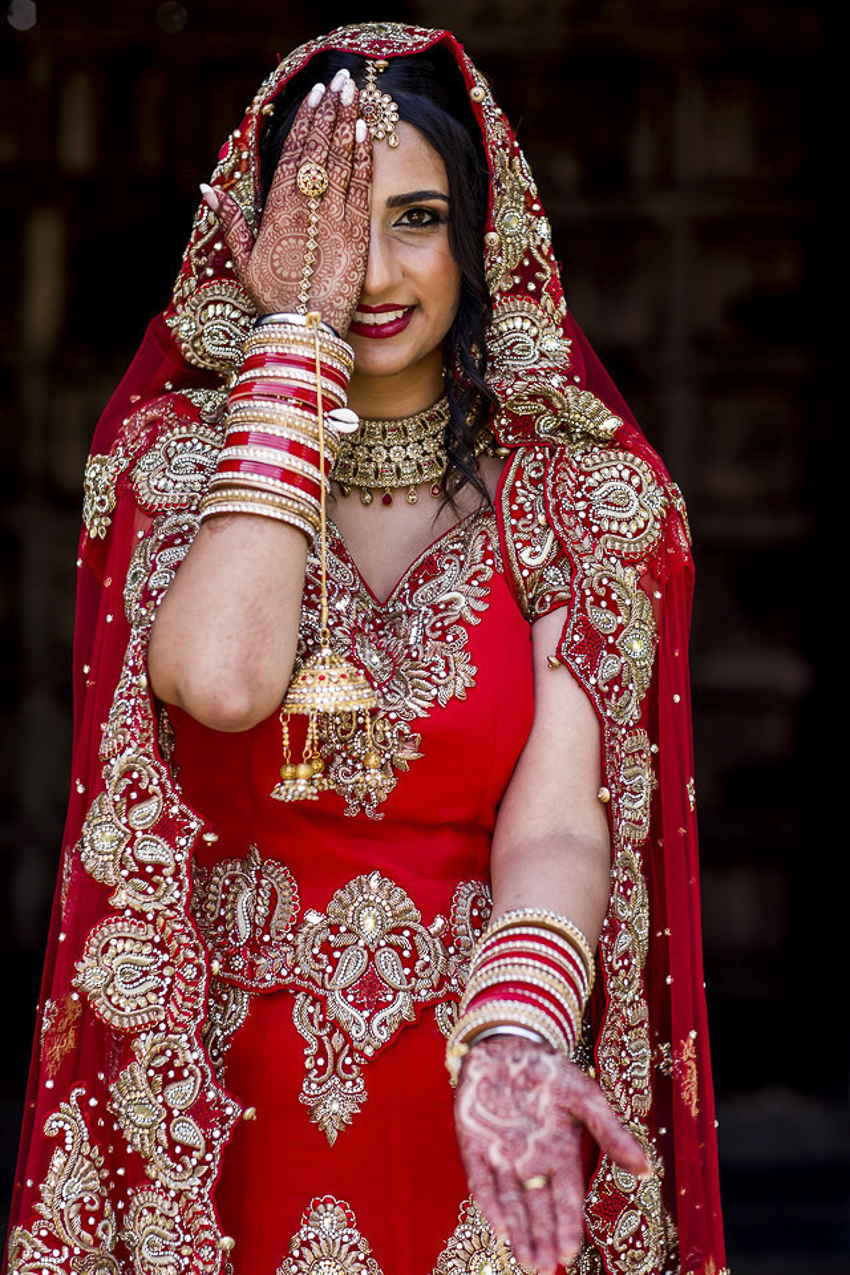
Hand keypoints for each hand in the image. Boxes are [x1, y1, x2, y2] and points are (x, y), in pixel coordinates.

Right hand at [202, 68, 371, 334]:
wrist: (305, 327)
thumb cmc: (274, 299)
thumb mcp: (244, 261)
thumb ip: (229, 222)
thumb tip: (207, 189)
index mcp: (277, 210)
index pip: (293, 155)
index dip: (305, 122)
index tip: (314, 96)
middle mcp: (305, 207)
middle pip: (319, 148)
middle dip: (329, 112)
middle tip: (339, 80)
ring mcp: (333, 217)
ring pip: (341, 160)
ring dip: (348, 122)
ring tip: (354, 93)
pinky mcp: (356, 232)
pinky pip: (360, 186)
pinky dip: (363, 157)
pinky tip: (366, 131)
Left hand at [454, 1035, 649, 1273]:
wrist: (508, 1044)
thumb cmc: (550, 1071)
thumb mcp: (586, 1098)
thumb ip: (610, 1133)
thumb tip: (646, 1169)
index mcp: (560, 1154)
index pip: (566, 1199)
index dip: (568, 1226)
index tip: (570, 1252)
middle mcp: (531, 1163)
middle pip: (538, 1210)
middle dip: (542, 1240)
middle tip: (545, 1270)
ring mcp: (501, 1156)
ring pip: (510, 1203)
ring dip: (519, 1234)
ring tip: (527, 1262)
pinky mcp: (474, 1146)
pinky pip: (481, 1180)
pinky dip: (489, 1202)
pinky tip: (498, 1225)